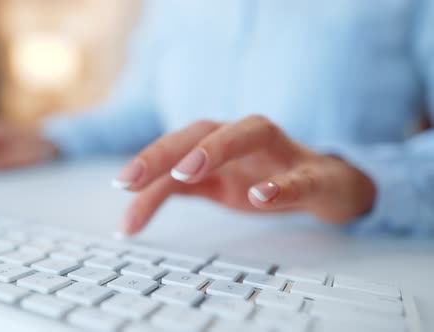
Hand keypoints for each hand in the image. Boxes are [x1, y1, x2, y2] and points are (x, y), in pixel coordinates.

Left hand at [112, 116, 375, 234]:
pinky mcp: (316, 174)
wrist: (330, 186)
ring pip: (254, 132)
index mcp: (220, 143)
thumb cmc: (265, 178)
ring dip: (218, 148)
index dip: (148, 160)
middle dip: (167, 149)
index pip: (179, 143)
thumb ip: (176, 189)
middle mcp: (247, 139)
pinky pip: (301, 175)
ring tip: (186, 171)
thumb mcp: (214, 187)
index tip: (120, 185)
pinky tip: (261, 195)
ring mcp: (282, 152)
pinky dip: (282, 184)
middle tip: (132, 178)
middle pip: (206, 129)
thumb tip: (131, 206)